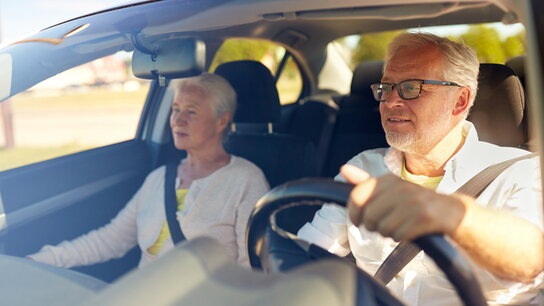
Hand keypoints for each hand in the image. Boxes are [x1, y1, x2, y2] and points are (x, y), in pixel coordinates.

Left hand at [341, 164, 465, 240]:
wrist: (452, 212)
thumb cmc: (415, 203)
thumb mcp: (390, 190)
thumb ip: (366, 183)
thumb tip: (343, 169)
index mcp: (389, 180)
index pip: (357, 195)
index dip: (354, 212)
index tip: (358, 220)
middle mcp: (401, 187)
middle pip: (369, 216)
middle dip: (373, 226)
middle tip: (383, 225)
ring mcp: (414, 201)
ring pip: (383, 228)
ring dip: (388, 233)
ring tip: (399, 226)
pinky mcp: (425, 217)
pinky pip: (399, 235)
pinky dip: (401, 237)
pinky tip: (410, 231)